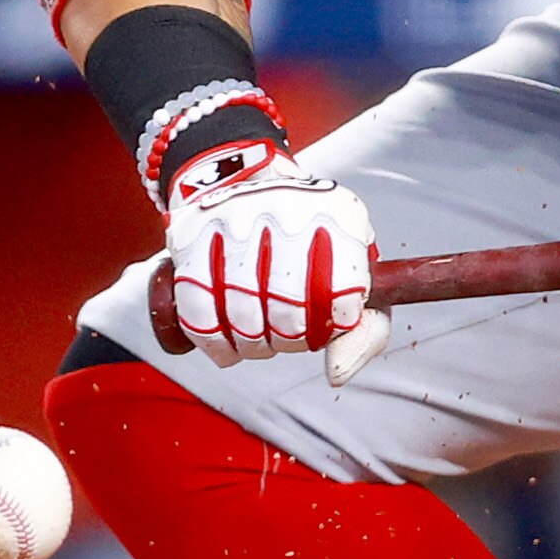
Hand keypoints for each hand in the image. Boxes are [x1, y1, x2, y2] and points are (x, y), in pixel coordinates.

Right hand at [163, 147, 391, 384]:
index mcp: (341, 215)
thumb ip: (365, 329)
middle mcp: (289, 208)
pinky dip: (214, 340)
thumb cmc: (314, 245)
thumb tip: (336, 372)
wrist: (253, 186)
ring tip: (260, 336)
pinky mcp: (194, 234)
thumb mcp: (354, 274)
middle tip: (287, 335)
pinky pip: (199, 309)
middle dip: (288, 338)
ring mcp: (237, 218)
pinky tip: (228, 345)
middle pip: (289, 308)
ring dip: (252, 343)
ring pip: (243, 313)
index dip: (330, 325)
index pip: (342, 294)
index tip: (324, 323)